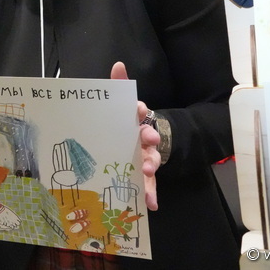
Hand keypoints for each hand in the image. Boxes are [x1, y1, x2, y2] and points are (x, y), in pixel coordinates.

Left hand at [111, 62, 160, 210]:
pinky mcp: (144, 175)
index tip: (139, 110)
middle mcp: (144, 139)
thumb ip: (119, 85)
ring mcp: (146, 157)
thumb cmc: (126, 123)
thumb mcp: (121, 105)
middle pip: (149, 140)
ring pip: (150, 162)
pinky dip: (150, 194)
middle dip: (149, 142)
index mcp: (136, 120)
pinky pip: (148, 185)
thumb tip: (118, 65)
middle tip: (146, 145)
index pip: (140, 111)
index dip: (140, 110)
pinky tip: (150, 204)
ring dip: (150, 167)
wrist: (140, 140)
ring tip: (146, 172)